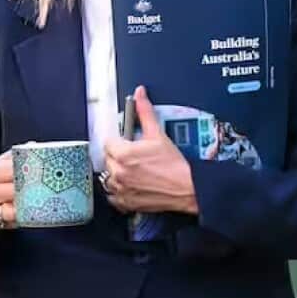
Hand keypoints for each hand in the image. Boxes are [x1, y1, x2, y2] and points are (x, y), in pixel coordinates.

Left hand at [102, 85, 198, 214]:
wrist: (188, 187)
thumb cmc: (175, 164)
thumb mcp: (158, 134)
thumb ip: (145, 112)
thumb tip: (140, 95)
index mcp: (123, 154)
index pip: (108, 142)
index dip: (118, 140)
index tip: (126, 142)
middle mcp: (119, 172)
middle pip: (108, 159)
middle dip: (118, 156)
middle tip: (134, 156)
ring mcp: (122, 188)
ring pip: (109, 177)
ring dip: (117, 173)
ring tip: (133, 170)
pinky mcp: (126, 202)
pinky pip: (113, 196)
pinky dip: (119, 192)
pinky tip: (130, 185)